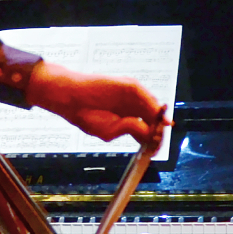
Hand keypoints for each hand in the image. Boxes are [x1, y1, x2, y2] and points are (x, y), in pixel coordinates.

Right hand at [25, 60, 168, 147]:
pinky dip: (152, 105)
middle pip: (153, 118)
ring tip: (158, 129)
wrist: (72, 99)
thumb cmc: (86, 115)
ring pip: (152, 107)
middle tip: (160, 139)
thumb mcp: (111, 132)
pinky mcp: (129, 86)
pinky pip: (146, 95)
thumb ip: (131, 130)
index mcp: (128, 120)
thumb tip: (150, 131)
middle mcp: (132, 107)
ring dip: (157, 118)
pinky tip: (155, 115)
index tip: (157, 148)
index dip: (155, 138)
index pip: (148, 129)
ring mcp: (132, 97)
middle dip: (158, 129)